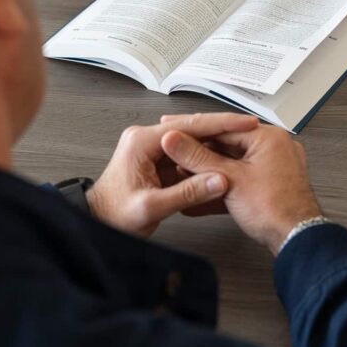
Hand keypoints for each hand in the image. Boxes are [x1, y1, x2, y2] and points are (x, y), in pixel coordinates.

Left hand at [86, 113, 257, 237]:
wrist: (96, 223)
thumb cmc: (113, 215)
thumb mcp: (151, 207)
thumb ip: (187, 193)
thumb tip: (219, 180)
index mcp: (142, 141)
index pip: (190, 126)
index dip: (221, 124)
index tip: (245, 122)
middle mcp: (145, 138)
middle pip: (193, 127)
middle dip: (222, 128)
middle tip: (250, 127)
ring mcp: (151, 147)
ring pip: (192, 140)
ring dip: (215, 142)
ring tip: (242, 142)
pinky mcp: (156, 159)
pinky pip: (186, 153)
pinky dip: (205, 156)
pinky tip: (223, 159)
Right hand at [159, 118, 322, 255]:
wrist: (296, 239)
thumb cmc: (277, 210)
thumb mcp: (228, 179)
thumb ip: (198, 158)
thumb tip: (177, 142)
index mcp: (269, 137)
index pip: (222, 128)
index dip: (194, 132)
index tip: (176, 134)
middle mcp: (275, 148)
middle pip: (226, 146)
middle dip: (199, 156)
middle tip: (176, 156)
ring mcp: (274, 167)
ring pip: (232, 164)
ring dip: (208, 172)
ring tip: (185, 177)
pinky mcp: (270, 185)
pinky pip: (241, 179)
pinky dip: (222, 184)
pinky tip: (203, 193)